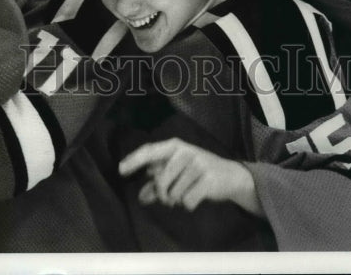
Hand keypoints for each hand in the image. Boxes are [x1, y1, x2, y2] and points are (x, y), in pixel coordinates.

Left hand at [119, 138, 257, 213]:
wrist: (230, 175)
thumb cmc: (197, 172)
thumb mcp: (178, 172)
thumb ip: (158, 183)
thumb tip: (142, 197)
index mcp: (174, 146)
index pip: (150, 151)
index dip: (134, 160)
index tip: (120, 170)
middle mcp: (184, 151)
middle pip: (160, 182)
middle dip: (164, 195)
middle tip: (171, 197)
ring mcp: (197, 163)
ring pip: (174, 194)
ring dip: (179, 200)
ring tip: (189, 190)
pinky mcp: (208, 179)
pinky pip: (187, 202)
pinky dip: (190, 204)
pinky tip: (198, 195)